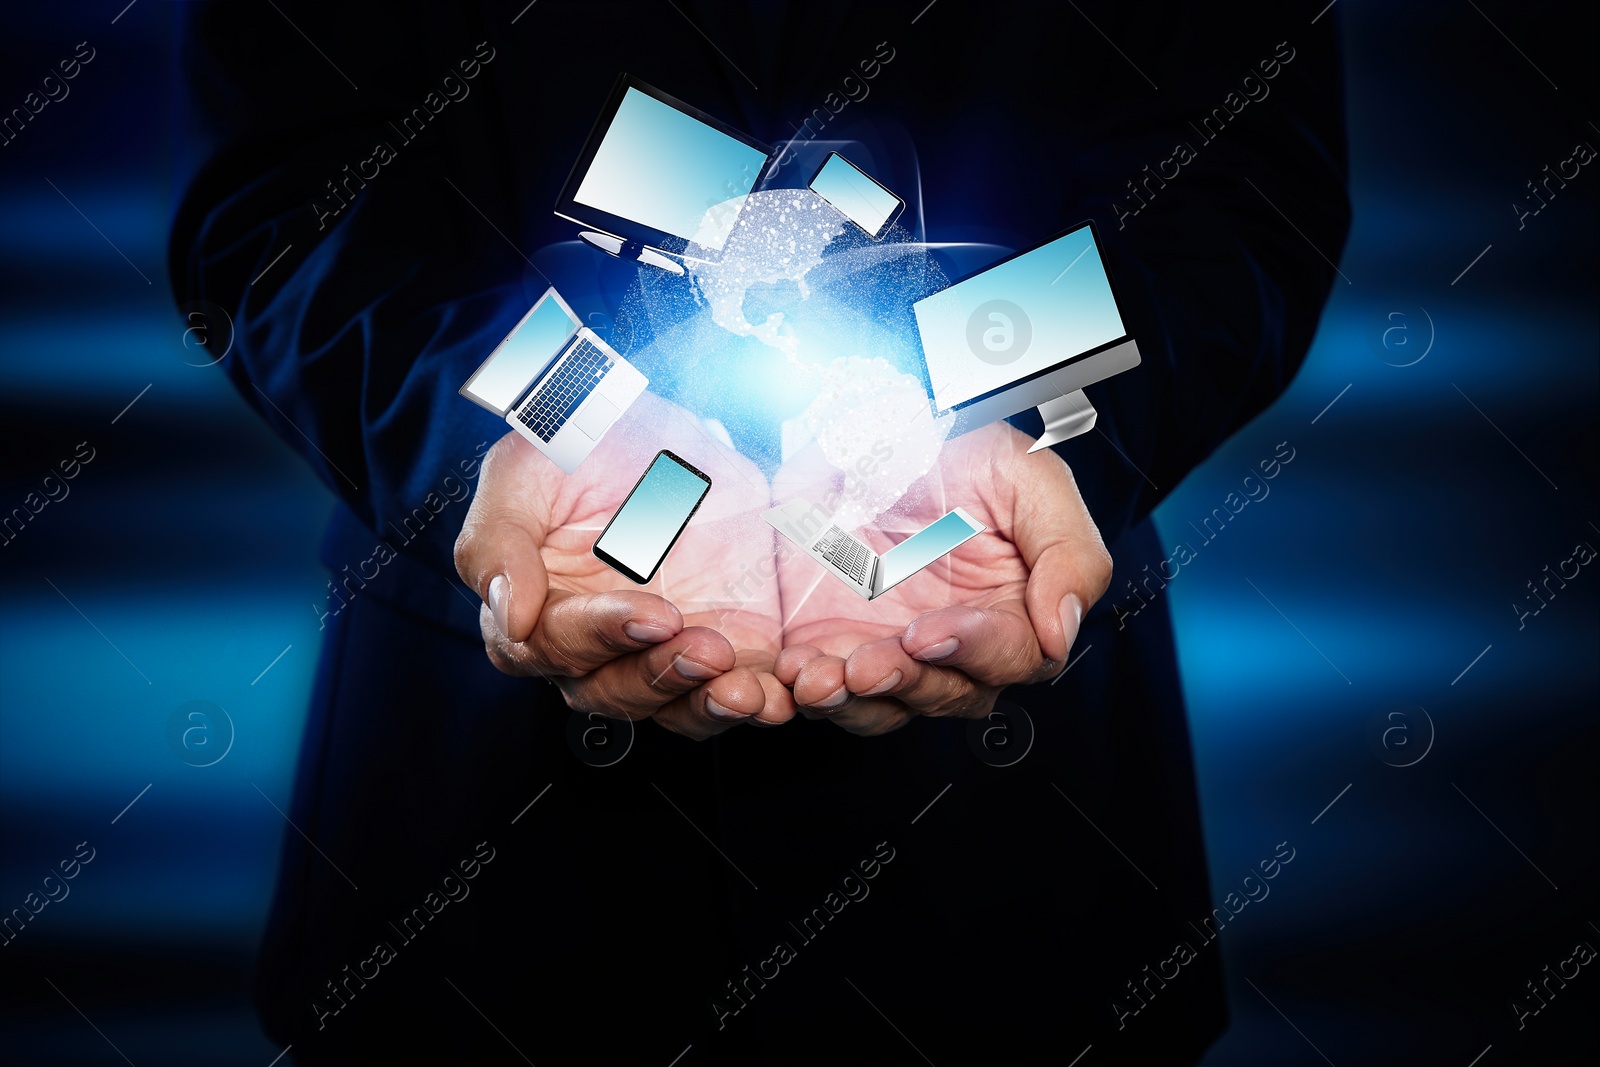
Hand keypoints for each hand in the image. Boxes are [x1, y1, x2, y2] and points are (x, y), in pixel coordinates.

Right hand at [454, 392, 793, 738]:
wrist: (663, 425)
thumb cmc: (580, 444)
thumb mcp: (523, 473)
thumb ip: (497, 542)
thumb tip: (508, 616)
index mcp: (537, 608)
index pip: (548, 649)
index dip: (595, 637)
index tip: (645, 616)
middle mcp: (596, 643)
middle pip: (608, 691)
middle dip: (655, 676)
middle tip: (701, 645)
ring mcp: (661, 650)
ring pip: (670, 708)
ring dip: (701, 702)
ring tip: (736, 684)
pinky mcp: (723, 647)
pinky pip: (732, 694)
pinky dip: (753, 705)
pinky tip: (770, 696)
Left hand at [771, 421, 1111, 735]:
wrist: (855, 429)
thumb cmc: (950, 448)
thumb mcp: (1024, 473)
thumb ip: (1067, 551)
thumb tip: (1063, 629)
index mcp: (1012, 603)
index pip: (1015, 655)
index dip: (979, 649)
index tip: (938, 629)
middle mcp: (954, 636)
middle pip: (951, 693)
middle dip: (911, 682)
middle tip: (873, 662)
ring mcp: (892, 645)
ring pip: (886, 706)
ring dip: (857, 701)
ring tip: (827, 678)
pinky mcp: (832, 645)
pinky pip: (826, 690)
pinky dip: (811, 690)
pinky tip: (797, 673)